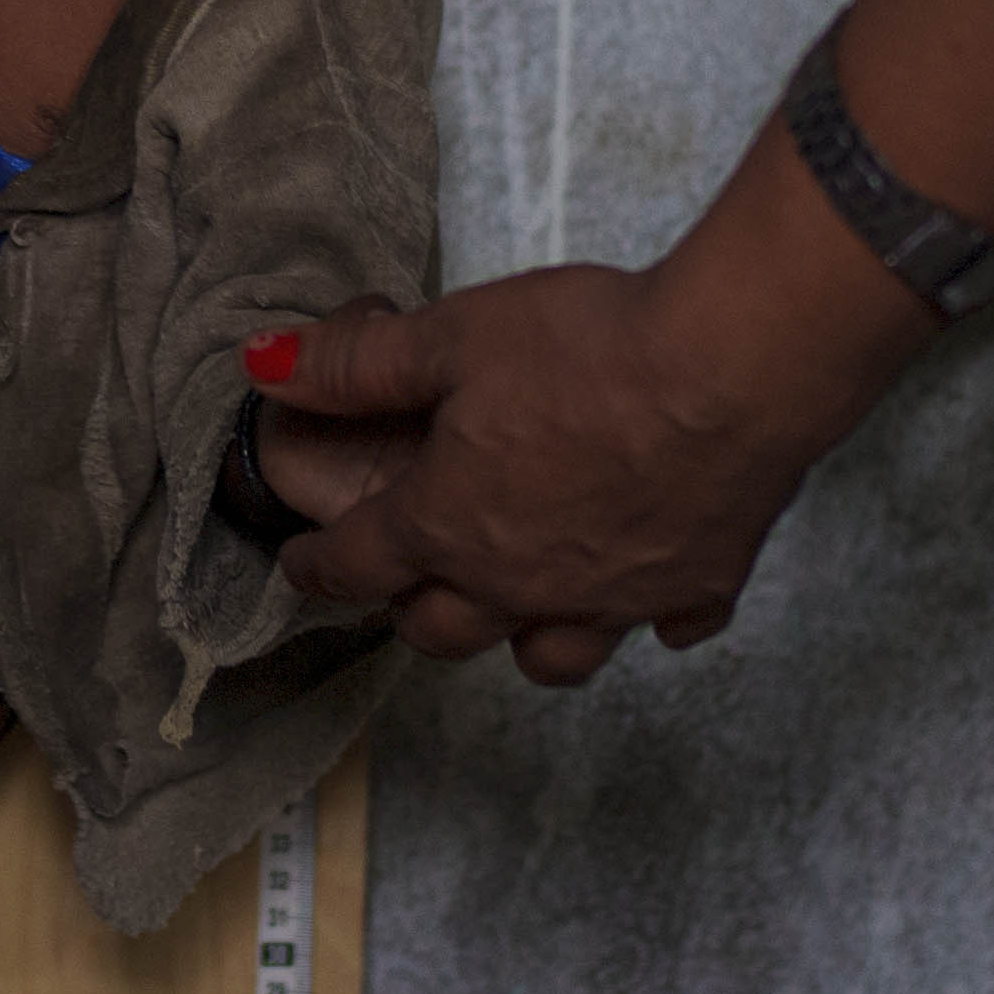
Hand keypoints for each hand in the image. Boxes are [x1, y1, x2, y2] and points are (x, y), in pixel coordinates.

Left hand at [255, 256, 878, 689]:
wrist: (731, 371)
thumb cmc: (587, 349)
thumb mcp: (453, 336)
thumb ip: (355, 364)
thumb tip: (263, 365)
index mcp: (447, 523)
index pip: (357, 564)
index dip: (316, 565)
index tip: (301, 565)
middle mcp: (520, 583)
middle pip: (442, 629)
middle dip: (409, 610)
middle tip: (402, 582)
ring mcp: (611, 598)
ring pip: (548, 656)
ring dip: (520, 640)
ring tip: (515, 609)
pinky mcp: (695, 587)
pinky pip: (665, 628)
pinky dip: (649, 619)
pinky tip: (652, 600)